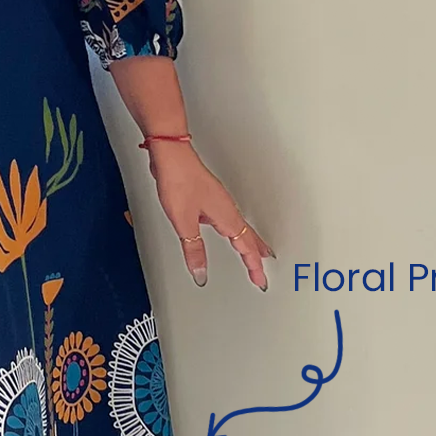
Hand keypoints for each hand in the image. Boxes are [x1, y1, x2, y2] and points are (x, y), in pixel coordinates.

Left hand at [147, 142, 272, 290]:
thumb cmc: (179, 180)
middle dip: (256, 255)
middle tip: (263, 270)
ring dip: (250, 242)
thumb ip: (193, 249)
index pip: (245, 247)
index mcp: (226, 217)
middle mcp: (227, 208)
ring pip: (241, 227)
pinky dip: (237, 230)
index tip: (260, 280)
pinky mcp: (211, 195)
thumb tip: (200, 272)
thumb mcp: (184, 222)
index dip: (253, 266)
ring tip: (254, 253)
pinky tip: (229, 229)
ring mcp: (220, 200)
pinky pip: (231, 218)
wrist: (172, 154)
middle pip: (248, 237)